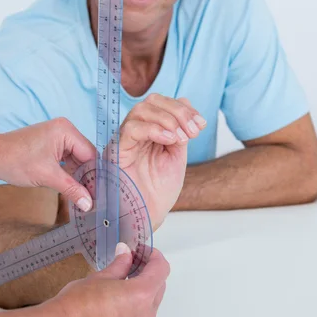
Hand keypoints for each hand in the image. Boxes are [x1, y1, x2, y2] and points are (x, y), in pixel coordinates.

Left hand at [0, 118, 95, 211]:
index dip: (94, 175)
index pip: (90, 154)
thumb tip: (89, 204)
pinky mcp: (50, 143)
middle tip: (93, 198)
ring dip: (78, 176)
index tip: (99, 195)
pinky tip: (71, 187)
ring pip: (76, 158)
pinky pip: (66, 158)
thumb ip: (71, 189)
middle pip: (85, 156)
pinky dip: (68, 172)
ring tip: (84, 196)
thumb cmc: (15, 161)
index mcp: (66, 130)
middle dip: (87, 176)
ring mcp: (57, 135)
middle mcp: (64, 129)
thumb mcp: (47, 177)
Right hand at [45, 243, 169, 316]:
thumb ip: (120, 264)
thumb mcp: (102, 276)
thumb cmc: (78, 303)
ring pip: (151, 304)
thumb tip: (126, 253)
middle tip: (132, 260)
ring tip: (123, 278)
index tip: (141, 250)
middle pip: (159, 286)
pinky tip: (118, 297)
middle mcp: (145, 315)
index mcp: (142, 295)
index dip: (153, 255)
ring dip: (143, 288)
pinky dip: (136, 305)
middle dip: (148, 271)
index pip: (161, 269)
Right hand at [117, 94, 205, 229]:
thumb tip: (186, 104)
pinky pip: (131, 129)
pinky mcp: (116, 151)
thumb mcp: (176, 156)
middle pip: (152, 101)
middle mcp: (136, 131)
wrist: (148, 215)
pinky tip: (169, 140)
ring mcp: (125, 139)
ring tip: (181, 138)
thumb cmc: (158, 191)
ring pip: (141, 110)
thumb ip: (180, 131)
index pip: (162, 103)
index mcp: (150, 130)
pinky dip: (153, 129)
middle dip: (177, 111)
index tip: (201, 124)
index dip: (183, 108)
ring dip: (167, 119)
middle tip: (193, 131)